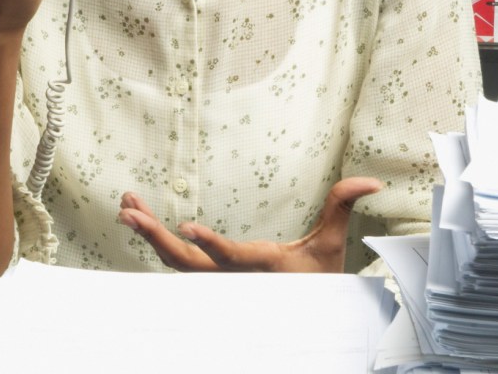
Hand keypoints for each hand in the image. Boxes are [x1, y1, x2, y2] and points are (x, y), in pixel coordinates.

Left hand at [117, 177, 381, 272]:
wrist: (306, 316)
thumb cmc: (317, 280)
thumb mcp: (331, 245)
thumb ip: (342, 206)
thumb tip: (371, 181)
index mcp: (260, 269)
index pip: (231, 258)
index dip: (210, 245)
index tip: (187, 227)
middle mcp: (232, 280)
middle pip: (185, 263)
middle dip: (156, 236)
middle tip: (129, 210)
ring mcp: (216, 282)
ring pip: (174, 263)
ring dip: (149, 234)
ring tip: (126, 204)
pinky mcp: (208, 278)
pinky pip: (175, 262)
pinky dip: (156, 240)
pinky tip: (140, 217)